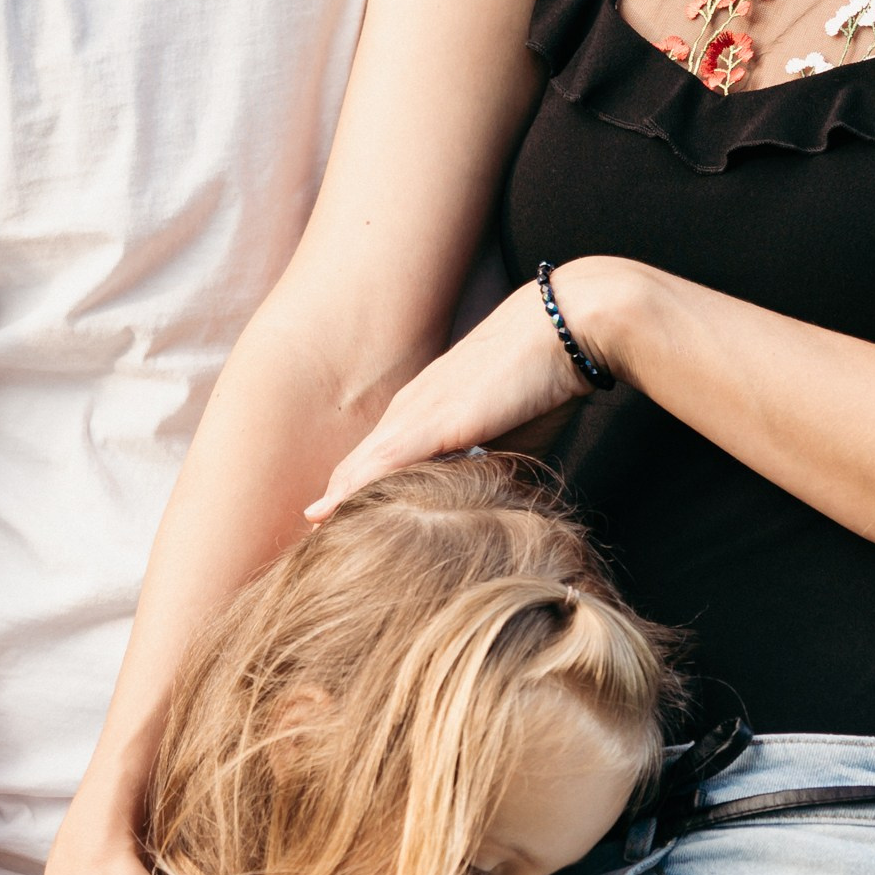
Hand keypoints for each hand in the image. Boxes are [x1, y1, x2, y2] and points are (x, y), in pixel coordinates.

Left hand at [305, 268, 625, 517]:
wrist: (565, 327)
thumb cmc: (546, 376)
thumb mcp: (512, 434)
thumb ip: (489, 465)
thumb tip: (489, 502)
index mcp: (425, 409)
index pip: (375, 462)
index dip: (352, 497)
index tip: (337, 531)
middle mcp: (410, 409)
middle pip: (354, 468)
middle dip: (332, 508)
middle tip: (310, 548)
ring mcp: (416, 412)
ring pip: (357, 468)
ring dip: (333, 507)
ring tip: (309, 546)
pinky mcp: (433, 421)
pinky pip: (380, 463)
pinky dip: (351, 492)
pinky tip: (326, 517)